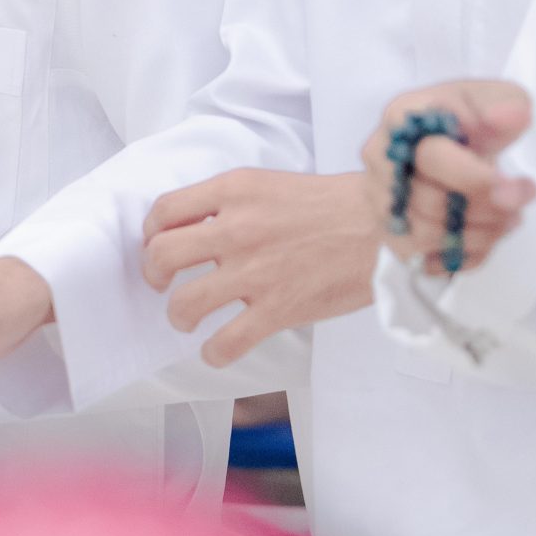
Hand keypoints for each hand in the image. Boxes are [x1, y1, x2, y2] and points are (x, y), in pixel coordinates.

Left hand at [140, 169, 377, 364]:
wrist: (385, 228)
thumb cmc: (338, 204)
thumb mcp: (274, 183)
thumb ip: (235, 202)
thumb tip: (202, 225)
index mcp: (236, 190)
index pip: (165, 210)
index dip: (150, 232)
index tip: (156, 243)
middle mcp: (237, 229)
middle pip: (162, 255)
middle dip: (153, 274)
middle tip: (163, 283)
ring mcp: (255, 272)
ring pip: (184, 304)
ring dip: (179, 316)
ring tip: (187, 319)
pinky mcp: (277, 309)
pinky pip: (225, 343)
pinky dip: (214, 353)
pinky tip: (217, 350)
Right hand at [360, 81, 535, 274]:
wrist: (436, 146)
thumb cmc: (463, 119)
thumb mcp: (489, 98)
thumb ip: (504, 103)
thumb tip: (513, 117)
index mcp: (400, 119)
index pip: (430, 157)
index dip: (475, 179)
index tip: (517, 187)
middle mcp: (380, 160)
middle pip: (429, 201)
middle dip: (487, 208)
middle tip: (522, 199)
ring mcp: (381, 200)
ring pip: (428, 235)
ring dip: (481, 233)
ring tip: (511, 217)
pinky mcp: (392, 233)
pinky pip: (428, 260)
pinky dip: (466, 255)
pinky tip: (488, 236)